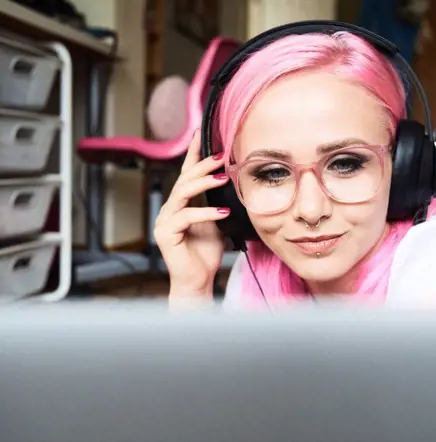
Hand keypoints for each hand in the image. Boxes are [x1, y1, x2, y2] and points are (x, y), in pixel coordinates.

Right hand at [154, 130, 229, 298]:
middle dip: (203, 165)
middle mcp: (170, 208)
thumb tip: (234, 184)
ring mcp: (165, 220)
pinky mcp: (166, 233)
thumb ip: (218, 203)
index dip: (194, 153)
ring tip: (223, 177)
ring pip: (182, 193)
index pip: (187, 172)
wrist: (198, 280)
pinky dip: (205, 213)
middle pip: (184, 179)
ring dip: (203, 183)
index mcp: (182, 203)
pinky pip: (186, 217)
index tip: (202, 132)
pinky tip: (221, 213)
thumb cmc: (206, 253)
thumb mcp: (217, 222)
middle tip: (222, 156)